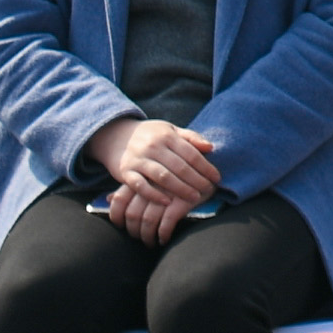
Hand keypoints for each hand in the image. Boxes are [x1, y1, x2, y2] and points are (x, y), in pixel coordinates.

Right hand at [81, 114, 218, 236]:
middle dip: (196, 180)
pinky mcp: (126, 172)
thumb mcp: (170, 131)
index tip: (216, 178)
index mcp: (166, 136)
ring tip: (194, 198)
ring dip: (180, 189)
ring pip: (163, 176)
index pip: (190, 153)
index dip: (205, 167)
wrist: (116, 136)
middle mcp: (153, 146)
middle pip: (179, 166)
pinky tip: (167, 202)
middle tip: (208, 191)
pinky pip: (140, 186)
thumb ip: (190, 138)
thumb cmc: (150, 135)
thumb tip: (210, 147)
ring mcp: (138, 160)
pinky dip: (154, 195)